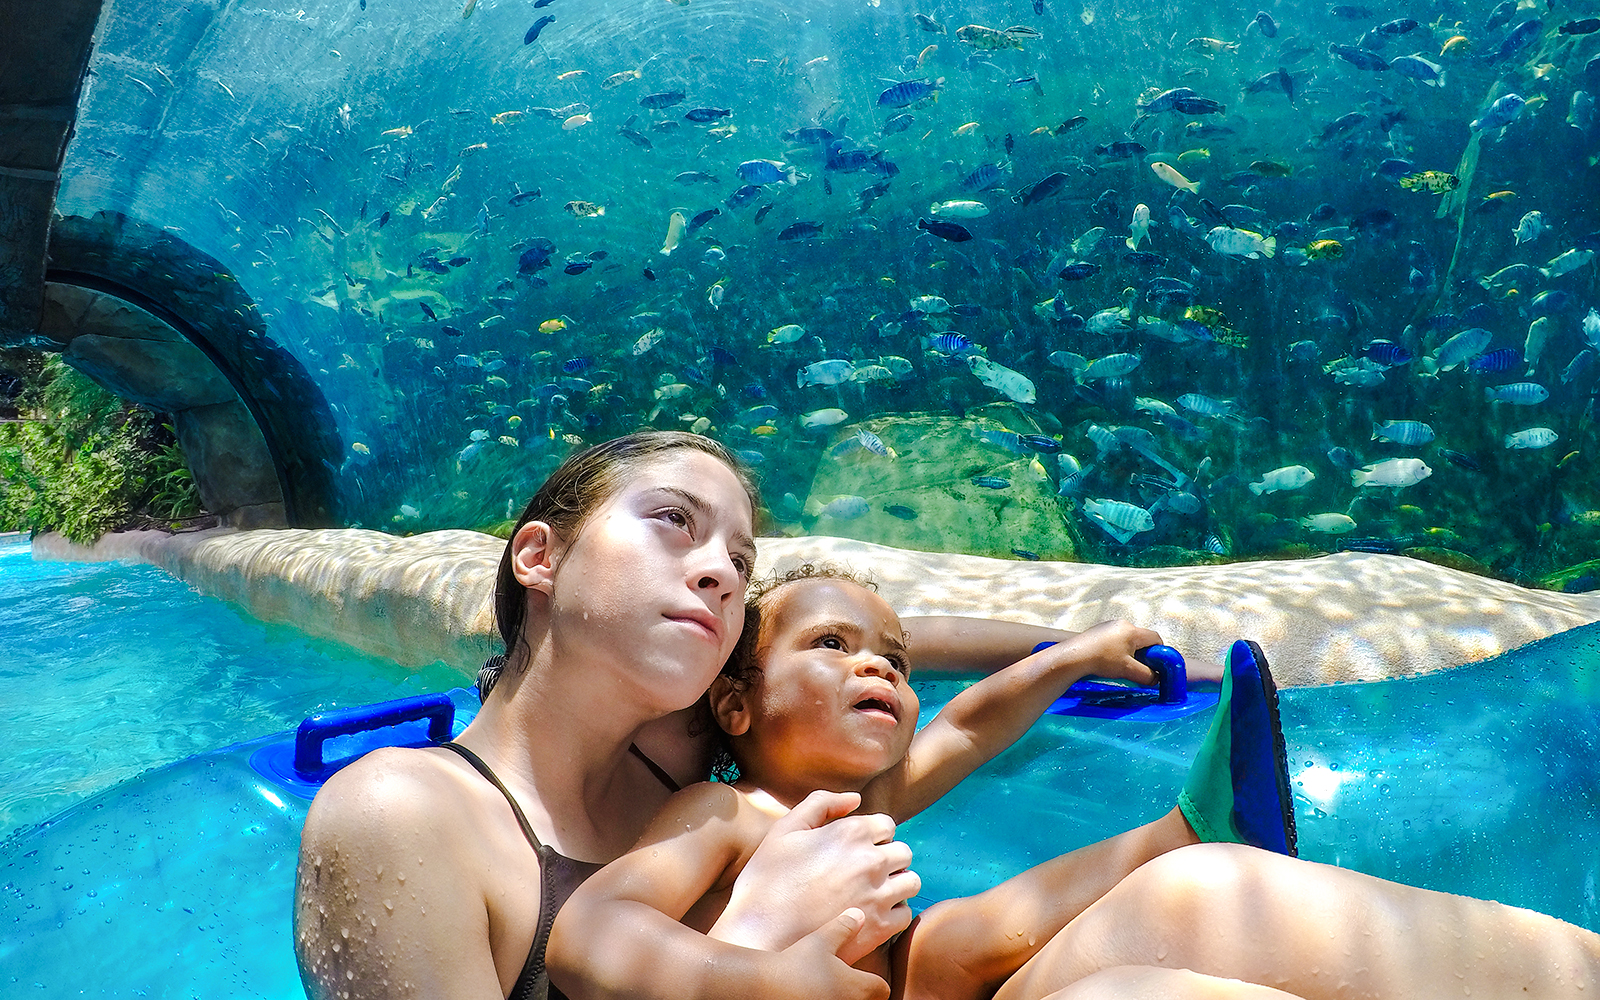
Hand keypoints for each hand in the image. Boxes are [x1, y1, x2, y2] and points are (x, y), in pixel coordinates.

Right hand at [709, 789, 918, 962]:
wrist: (760, 934)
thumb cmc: (767, 880)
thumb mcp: (785, 830)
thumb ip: (821, 804)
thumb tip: (855, 799)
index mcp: (850, 832)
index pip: (887, 825)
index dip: (873, 836)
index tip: (857, 850)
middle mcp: (871, 861)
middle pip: (904, 852)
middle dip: (889, 858)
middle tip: (864, 872)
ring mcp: (878, 895)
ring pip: (911, 882)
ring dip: (896, 884)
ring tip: (873, 893)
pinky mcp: (880, 928)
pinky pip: (905, 914)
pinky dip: (893, 913)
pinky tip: (870, 915)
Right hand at [771, 909, 890, 999]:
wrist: (767, 987)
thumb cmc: (797, 963)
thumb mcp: (822, 940)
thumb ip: (843, 928)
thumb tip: (859, 914)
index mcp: (858, 987)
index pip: (883, 989)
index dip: (876, 981)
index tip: (863, 974)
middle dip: (862, 992)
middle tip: (846, 980)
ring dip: (844, 997)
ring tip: (827, 987)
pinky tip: (812, 993)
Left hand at [1054, 620, 1164, 686]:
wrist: (1075, 656)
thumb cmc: (1101, 660)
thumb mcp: (1128, 670)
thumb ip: (1147, 675)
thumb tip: (1156, 679)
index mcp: (1132, 631)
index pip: (1156, 638)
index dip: (1159, 653)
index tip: (1156, 664)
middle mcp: (1122, 624)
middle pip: (1142, 638)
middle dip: (1143, 653)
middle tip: (1138, 667)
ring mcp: (1109, 626)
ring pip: (1128, 639)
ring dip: (1129, 652)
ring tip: (1120, 665)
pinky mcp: (1099, 630)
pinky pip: (1115, 639)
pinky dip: (1117, 649)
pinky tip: (1109, 660)